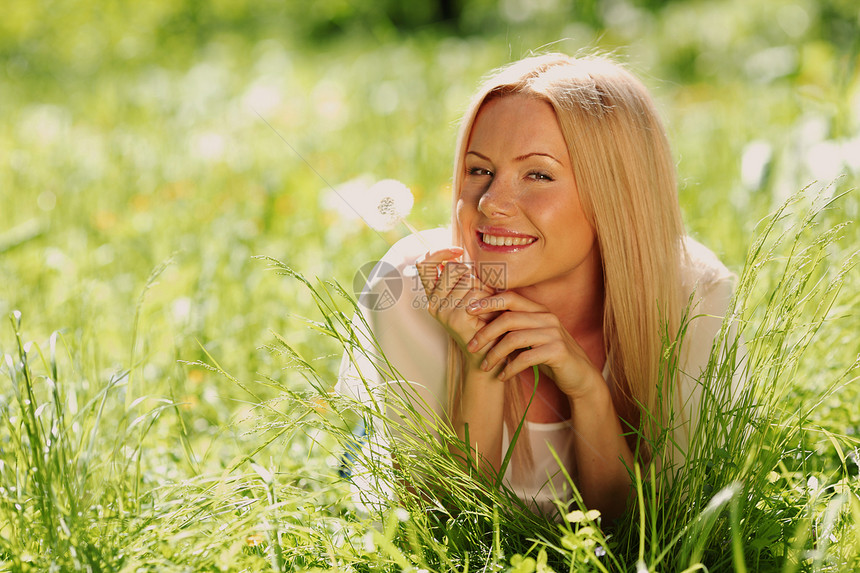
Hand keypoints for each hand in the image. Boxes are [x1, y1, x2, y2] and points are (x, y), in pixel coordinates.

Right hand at [416, 248, 496, 367]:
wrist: (490, 353)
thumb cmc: (485, 320)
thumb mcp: (470, 294)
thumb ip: (461, 276)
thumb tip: (457, 252)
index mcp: (433, 296)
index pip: (424, 264)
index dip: (439, 252)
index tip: (459, 251)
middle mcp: (433, 303)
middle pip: (453, 268)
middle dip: (474, 274)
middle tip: (486, 291)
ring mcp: (442, 311)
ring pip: (467, 279)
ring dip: (486, 287)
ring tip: (491, 303)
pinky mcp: (456, 318)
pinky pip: (475, 292)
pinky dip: (490, 297)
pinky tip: (493, 310)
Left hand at [464, 291, 602, 400]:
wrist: (580, 376)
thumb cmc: (550, 356)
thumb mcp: (532, 337)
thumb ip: (515, 327)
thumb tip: (481, 322)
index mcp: (539, 310)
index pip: (510, 297)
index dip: (488, 302)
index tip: (468, 311)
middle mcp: (547, 318)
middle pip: (507, 319)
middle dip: (485, 333)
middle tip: (471, 347)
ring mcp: (553, 333)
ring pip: (513, 339)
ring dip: (495, 354)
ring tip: (485, 367)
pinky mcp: (557, 351)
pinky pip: (525, 358)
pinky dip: (510, 369)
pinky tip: (502, 376)